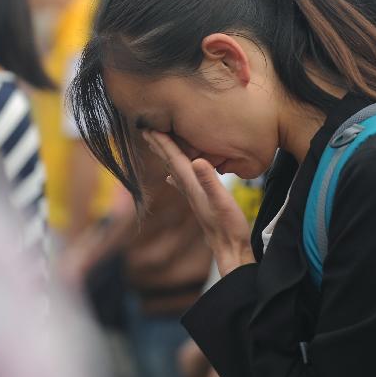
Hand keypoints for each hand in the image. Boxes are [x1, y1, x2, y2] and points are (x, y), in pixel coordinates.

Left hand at [142, 130, 254, 275]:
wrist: (231, 250)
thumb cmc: (229, 227)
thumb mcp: (223, 202)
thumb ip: (210, 182)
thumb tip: (197, 161)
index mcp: (193, 185)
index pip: (174, 159)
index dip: (163, 142)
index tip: (149, 127)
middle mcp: (189, 189)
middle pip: (170, 162)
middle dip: (158, 145)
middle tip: (144, 129)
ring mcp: (193, 196)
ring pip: (175, 170)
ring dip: (166, 156)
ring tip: (157, 145)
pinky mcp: (200, 201)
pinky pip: (183, 180)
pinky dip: (176, 172)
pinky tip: (170, 176)